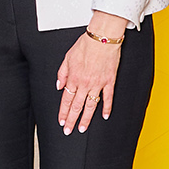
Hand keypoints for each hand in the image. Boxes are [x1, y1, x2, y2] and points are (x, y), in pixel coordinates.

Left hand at [56, 13, 126, 134]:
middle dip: (71, 120)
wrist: (102, 37)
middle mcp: (84, 83)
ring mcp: (97, 84)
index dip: (63, 112)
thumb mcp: (67, 57)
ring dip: (86, 119)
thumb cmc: (86, 44)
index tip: (61, 121)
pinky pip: (108, 97)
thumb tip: (59, 85)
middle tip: (68, 131)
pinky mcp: (109, 81)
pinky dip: (107, 108)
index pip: (66, 99)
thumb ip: (62, 73)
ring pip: (90, 105)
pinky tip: (105, 116)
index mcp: (73, 78)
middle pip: (76, 106)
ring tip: (83, 128)